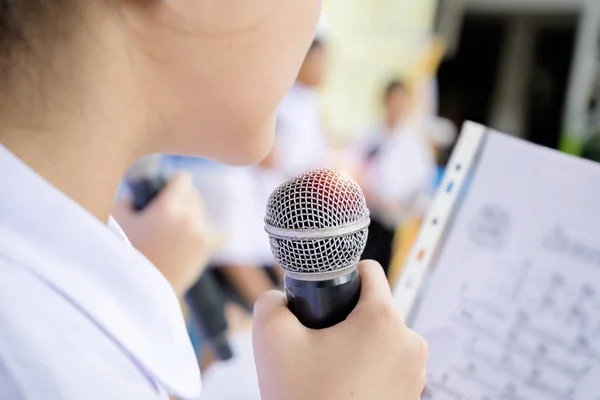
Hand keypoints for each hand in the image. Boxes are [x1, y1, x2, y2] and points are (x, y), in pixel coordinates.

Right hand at [112, 172, 212, 294]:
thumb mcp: (117, 218)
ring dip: (188, 215)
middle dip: (178, 199)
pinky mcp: (206, 252)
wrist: (134, 296)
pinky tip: (180, 237)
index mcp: (170, 210)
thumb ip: (134, 198)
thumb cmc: (120, 255)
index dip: (168, 184)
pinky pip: (209, 230)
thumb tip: (147, 193)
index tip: (158, 192)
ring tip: (167, 228)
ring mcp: (202, 238)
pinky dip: (196, 230)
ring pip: (200, 212)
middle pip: (193, 195)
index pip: (182, 179)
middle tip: (159, 211)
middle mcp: (191, 221)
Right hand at [252, 261, 427, 399]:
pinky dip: (368, 367)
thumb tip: (281, 297)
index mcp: (383, 320)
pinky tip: (343, 385)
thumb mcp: (271, 338)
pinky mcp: (412, 395)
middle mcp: (410, 343)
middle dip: (347, 318)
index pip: (369, 271)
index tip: (325, 294)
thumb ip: (271, 301)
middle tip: (320, 343)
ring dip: (358, 344)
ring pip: (381, 337)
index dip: (342, 275)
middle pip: (375, 307)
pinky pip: (388, 364)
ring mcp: (415, 372)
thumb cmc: (303, 398)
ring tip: (330, 368)